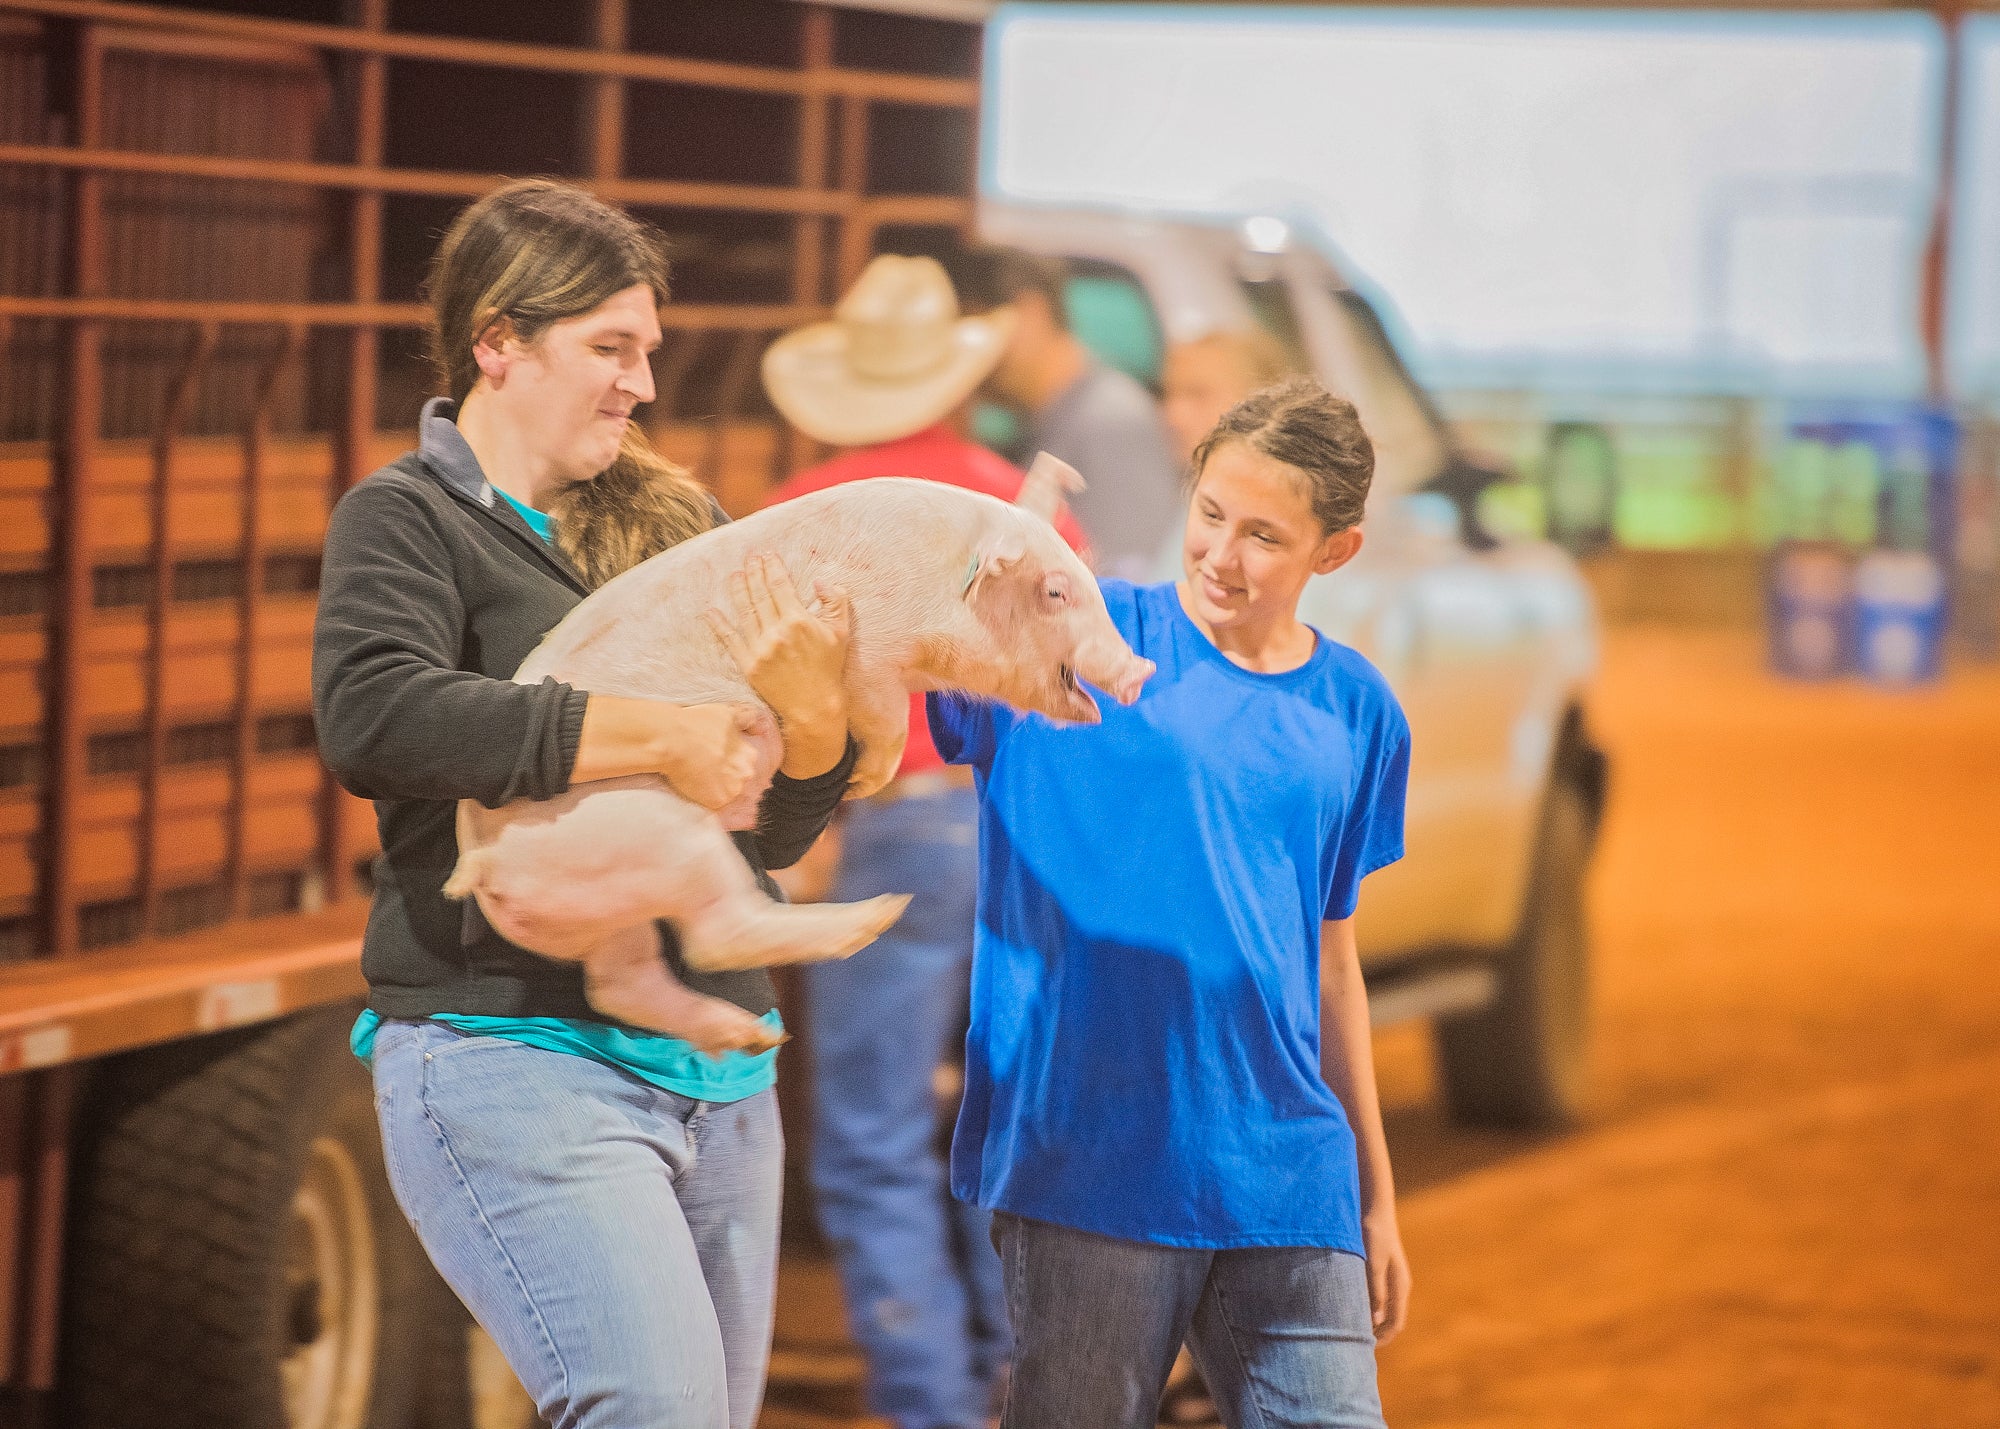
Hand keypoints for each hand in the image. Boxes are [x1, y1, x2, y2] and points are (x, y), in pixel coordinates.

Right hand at [654, 702, 760, 810]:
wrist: (674, 740)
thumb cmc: (697, 724)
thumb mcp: (727, 713)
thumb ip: (746, 718)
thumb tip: (758, 723)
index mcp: (750, 755)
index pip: (745, 764)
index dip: (729, 762)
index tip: (715, 759)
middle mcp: (746, 774)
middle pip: (738, 780)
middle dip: (725, 777)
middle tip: (705, 769)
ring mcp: (732, 790)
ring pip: (727, 794)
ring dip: (716, 789)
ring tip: (698, 778)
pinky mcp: (716, 802)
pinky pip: (714, 806)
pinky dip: (705, 800)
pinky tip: (694, 787)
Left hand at [706, 553, 851, 777]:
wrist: (814, 706)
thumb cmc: (828, 668)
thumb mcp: (841, 632)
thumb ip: (835, 602)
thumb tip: (820, 582)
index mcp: (798, 621)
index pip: (780, 585)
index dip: (772, 567)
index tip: (767, 554)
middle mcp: (776, 632)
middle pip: (760, 594)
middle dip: (753, 572)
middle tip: (748, 557)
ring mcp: (760, 648)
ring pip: (745, 612)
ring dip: (738, 590)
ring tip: (734, 575)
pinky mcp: (748, 664)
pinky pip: (730, 640)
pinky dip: (719, 625)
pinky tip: (711, 611)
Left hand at [1363, 1209, 1411, 1344]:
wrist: (1374, 1208)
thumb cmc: (1372, 1234)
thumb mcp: (1372, 1264)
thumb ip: (1375, 1291)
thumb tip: (1376, 1320)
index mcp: (1400, 1286)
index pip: (1395, 1323)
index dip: (1381, 1339)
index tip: (1363, 1348)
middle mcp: (1399, 1286)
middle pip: (1392, 1320)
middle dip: (1376, 1333)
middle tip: (1354, 1342)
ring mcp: (1392, 1279)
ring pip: (1385, 1310)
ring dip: (1372, 1321)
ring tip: (1350, 1327)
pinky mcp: (1383, 1271)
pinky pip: (1379, 1298)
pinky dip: (1369, 1307)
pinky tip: (1351, 1306)